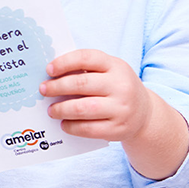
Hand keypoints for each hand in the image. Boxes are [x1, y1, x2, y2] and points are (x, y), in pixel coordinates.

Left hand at [39, 49, 188, 179]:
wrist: (144, 114)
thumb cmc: (116, 89)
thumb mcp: (109, 72)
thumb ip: (86, 70)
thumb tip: (51, 75)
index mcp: (116, 65)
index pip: (86, 58)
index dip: (65, 62)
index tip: (49, 69)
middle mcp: (121, 85)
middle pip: (81, 84)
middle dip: (57, 87)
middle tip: (44, 90)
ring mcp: (121, 108)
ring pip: (82, 109)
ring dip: (61, 109)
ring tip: (51, 110)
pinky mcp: (118, 129)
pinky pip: (88, 129)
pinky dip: (71, 126)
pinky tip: (64, 124)